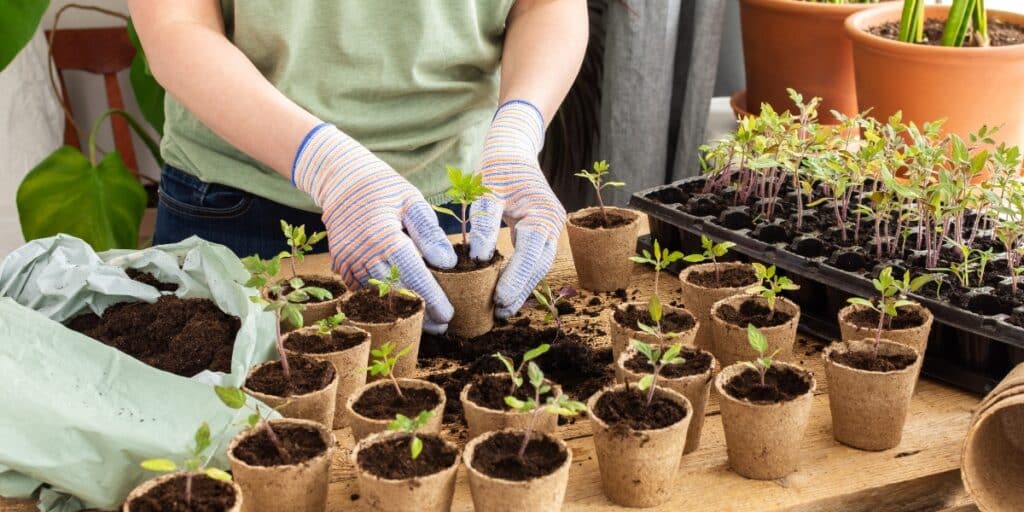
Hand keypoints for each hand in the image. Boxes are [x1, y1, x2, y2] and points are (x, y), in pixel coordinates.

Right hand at [293, 124, 455, 332]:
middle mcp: (362, 252)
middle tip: (441, 326)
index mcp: (383, 235)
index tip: (448, 314)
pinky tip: (400, 307)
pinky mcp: (340, 264)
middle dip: (419, 312)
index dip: (431, 298)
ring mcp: (347, 261)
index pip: (413, 274)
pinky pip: (363, 290)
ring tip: (425, 322)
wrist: (341, 179)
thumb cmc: (383, 187)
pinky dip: (381, 300)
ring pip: (377, 296)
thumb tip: (448, 263)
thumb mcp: (411, 200)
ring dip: (401, 310)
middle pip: (395, 292)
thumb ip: (430, 232)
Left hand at [469, 100, 566, 317]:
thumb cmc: (498, 167)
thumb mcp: (486, 189)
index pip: (531, 254)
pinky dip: (522, 275)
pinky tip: (506, 291)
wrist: (513, 148)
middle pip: (539, 266)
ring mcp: (551, 228)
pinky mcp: (542, 231)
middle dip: (521, 290)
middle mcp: (554, 223)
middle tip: (499, 313)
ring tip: (502, 309)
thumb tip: (479, 258)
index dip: (516, 280)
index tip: (499, 300)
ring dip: (522, 287)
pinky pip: (534, 258)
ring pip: (539, 266)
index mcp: (543, 214)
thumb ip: (483, 222)